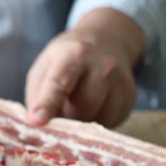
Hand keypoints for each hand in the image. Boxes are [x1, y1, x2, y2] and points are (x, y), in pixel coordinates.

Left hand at [25, 8, 143, 127]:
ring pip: (96, 120)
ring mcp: (121, 81)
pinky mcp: (130, 97)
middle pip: (80, 110)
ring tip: (77, 101)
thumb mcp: (43, 67)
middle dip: (66, 116)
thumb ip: (36, 95)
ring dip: (82, 120)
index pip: (58, 83)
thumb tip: (35, 124)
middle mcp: (103, 66)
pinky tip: (93, 103)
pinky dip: (97, 120)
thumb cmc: (66, 59)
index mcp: (74, 55)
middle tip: (61, 104)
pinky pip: (110, 123)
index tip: (37, 121)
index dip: (47, 104)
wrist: (105, 41)